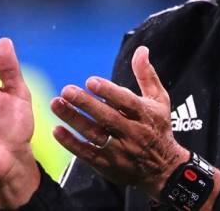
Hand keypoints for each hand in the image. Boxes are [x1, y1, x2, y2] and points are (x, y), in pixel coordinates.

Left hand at [50, 46, 189, 198]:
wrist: (163, 169)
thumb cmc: (158, 128)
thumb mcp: (159, 100)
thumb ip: (146, 75)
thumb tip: (141, 50)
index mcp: (144, 114)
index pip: (126, 102)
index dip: (109, 91)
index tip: (90, 81)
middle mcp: (132, 132)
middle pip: (107, 118)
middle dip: (86, 104)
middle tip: (67, 91)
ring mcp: (120, 150)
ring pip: (94, 134)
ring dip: (74, 119)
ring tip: (56, 104)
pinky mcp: (108, 164)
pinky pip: (87, 153)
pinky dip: (71, 143)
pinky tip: (57, 130)